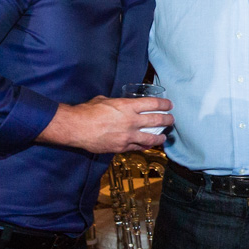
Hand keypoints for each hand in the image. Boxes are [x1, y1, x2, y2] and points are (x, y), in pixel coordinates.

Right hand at [39, 95, 172, 153]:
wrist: (77, 128)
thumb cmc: (88, 111)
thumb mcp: (104, 101)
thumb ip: (116, 104)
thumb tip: (119, 105)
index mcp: (128, 106)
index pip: (153, 104)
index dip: (164, 104)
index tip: (169, 105)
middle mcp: (131, 121)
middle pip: (156, 120)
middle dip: (167, 120)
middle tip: (171, 120)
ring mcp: (127, 136)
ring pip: (150, 138)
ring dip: (160, 137)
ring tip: (164, 137)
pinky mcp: (121, 147)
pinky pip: (137, 148)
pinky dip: (144, 146)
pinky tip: (148, 146)